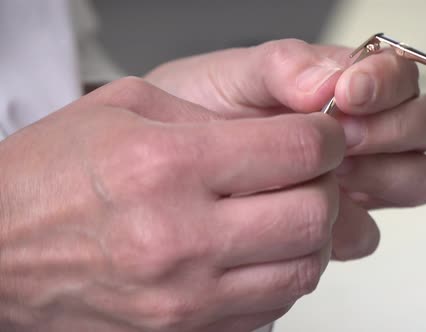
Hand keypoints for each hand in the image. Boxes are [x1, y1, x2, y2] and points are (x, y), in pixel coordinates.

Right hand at [0, 77, 344, 331]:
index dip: (326, 139)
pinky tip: (256, 250)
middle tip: (309, 173)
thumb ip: (212, 119)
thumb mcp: (125, 111)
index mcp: (166, 167)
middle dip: (327, 186)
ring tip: (285, 212)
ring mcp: (185, 298)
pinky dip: (279, 274)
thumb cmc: (47, 178)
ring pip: (303, 269)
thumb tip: (280, 133)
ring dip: (311, 236)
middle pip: (314, 216)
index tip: (322, 136)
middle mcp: (180, 238)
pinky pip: (271, 307)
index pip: (296, 152)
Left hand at [146, 39, 425, 259]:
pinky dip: (349, 226)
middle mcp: (363, 130)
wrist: (167, 170)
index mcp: (347, 86)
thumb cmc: (203, 110)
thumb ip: (285, 68)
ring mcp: (357, 179)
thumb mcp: (236, 76)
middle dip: (394, 131)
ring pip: (418, 179)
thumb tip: (331, 78)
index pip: (401, 76)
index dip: (388, 83)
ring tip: (334, 173)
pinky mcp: (339, 225)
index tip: (350, 92)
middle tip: (346, 135)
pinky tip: (314, 216)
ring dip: (385, 176)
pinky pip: (370, 232)